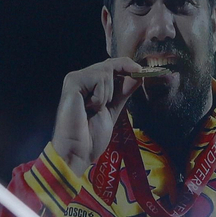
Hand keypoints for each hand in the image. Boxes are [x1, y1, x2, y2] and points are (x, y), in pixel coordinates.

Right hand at [49, 58, 144, 172]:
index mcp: (88, 84)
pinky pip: (98, 79)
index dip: (127, 66)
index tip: (142, 72)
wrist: (78, 151)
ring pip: (106, 71)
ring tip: (94, 110)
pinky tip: (88, 108)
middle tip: (108, 104)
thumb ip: (122, 92)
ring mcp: (75, 79)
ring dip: (107, 95)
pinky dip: (100, 97)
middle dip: (118, 83)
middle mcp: (80, 78)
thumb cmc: (90, 136)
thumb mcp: (112, 110)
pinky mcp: (73, 82)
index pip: (111, 66)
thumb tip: (137, 76)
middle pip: (110, 65)